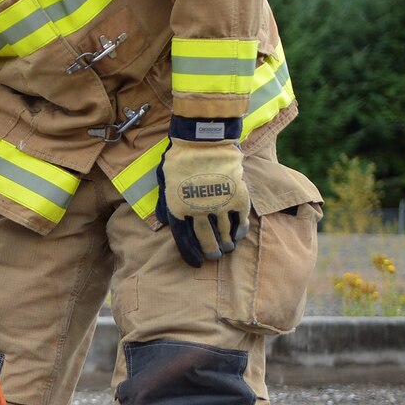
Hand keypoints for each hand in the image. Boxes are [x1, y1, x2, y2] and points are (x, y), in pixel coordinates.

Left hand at [157, 136, 248, 266]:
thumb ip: (166, 202)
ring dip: (225, 243)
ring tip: (227, 248)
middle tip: (214, 257)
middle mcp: (198, 210)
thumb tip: (164, 221)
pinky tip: (238, 235)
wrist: (204, 141)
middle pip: (205, 238)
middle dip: (210, 250)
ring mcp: (219, 205)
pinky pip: (240, 220)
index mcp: (178, 208)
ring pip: (223, 232)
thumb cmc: (180, 159)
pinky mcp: (236, 197)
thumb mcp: (165, 181)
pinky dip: (240, 229)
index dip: (190, 252)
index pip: (183, 238)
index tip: (196, 263)